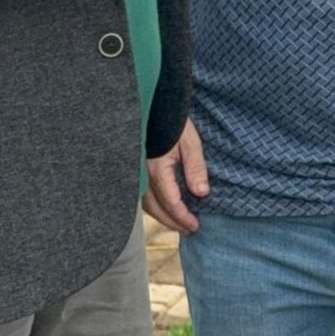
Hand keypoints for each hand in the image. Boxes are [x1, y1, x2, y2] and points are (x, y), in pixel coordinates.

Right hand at [143, 119, 208, 233]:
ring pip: (146, 204)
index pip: (170, 202)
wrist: (151, 105)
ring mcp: (135, 173)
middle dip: (172, 222)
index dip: (182, 217)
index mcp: (156, 169)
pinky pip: (141, 194)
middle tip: (189, 230)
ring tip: (178, 222)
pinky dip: (154, 205)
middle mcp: (141, 175)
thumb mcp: (190, 141)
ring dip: (162, 216)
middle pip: (155, 208)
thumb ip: (195, 168)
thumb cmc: (171, 121)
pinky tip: (165, 207)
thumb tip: (201, 193)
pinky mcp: (133, 169)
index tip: (195, 226)